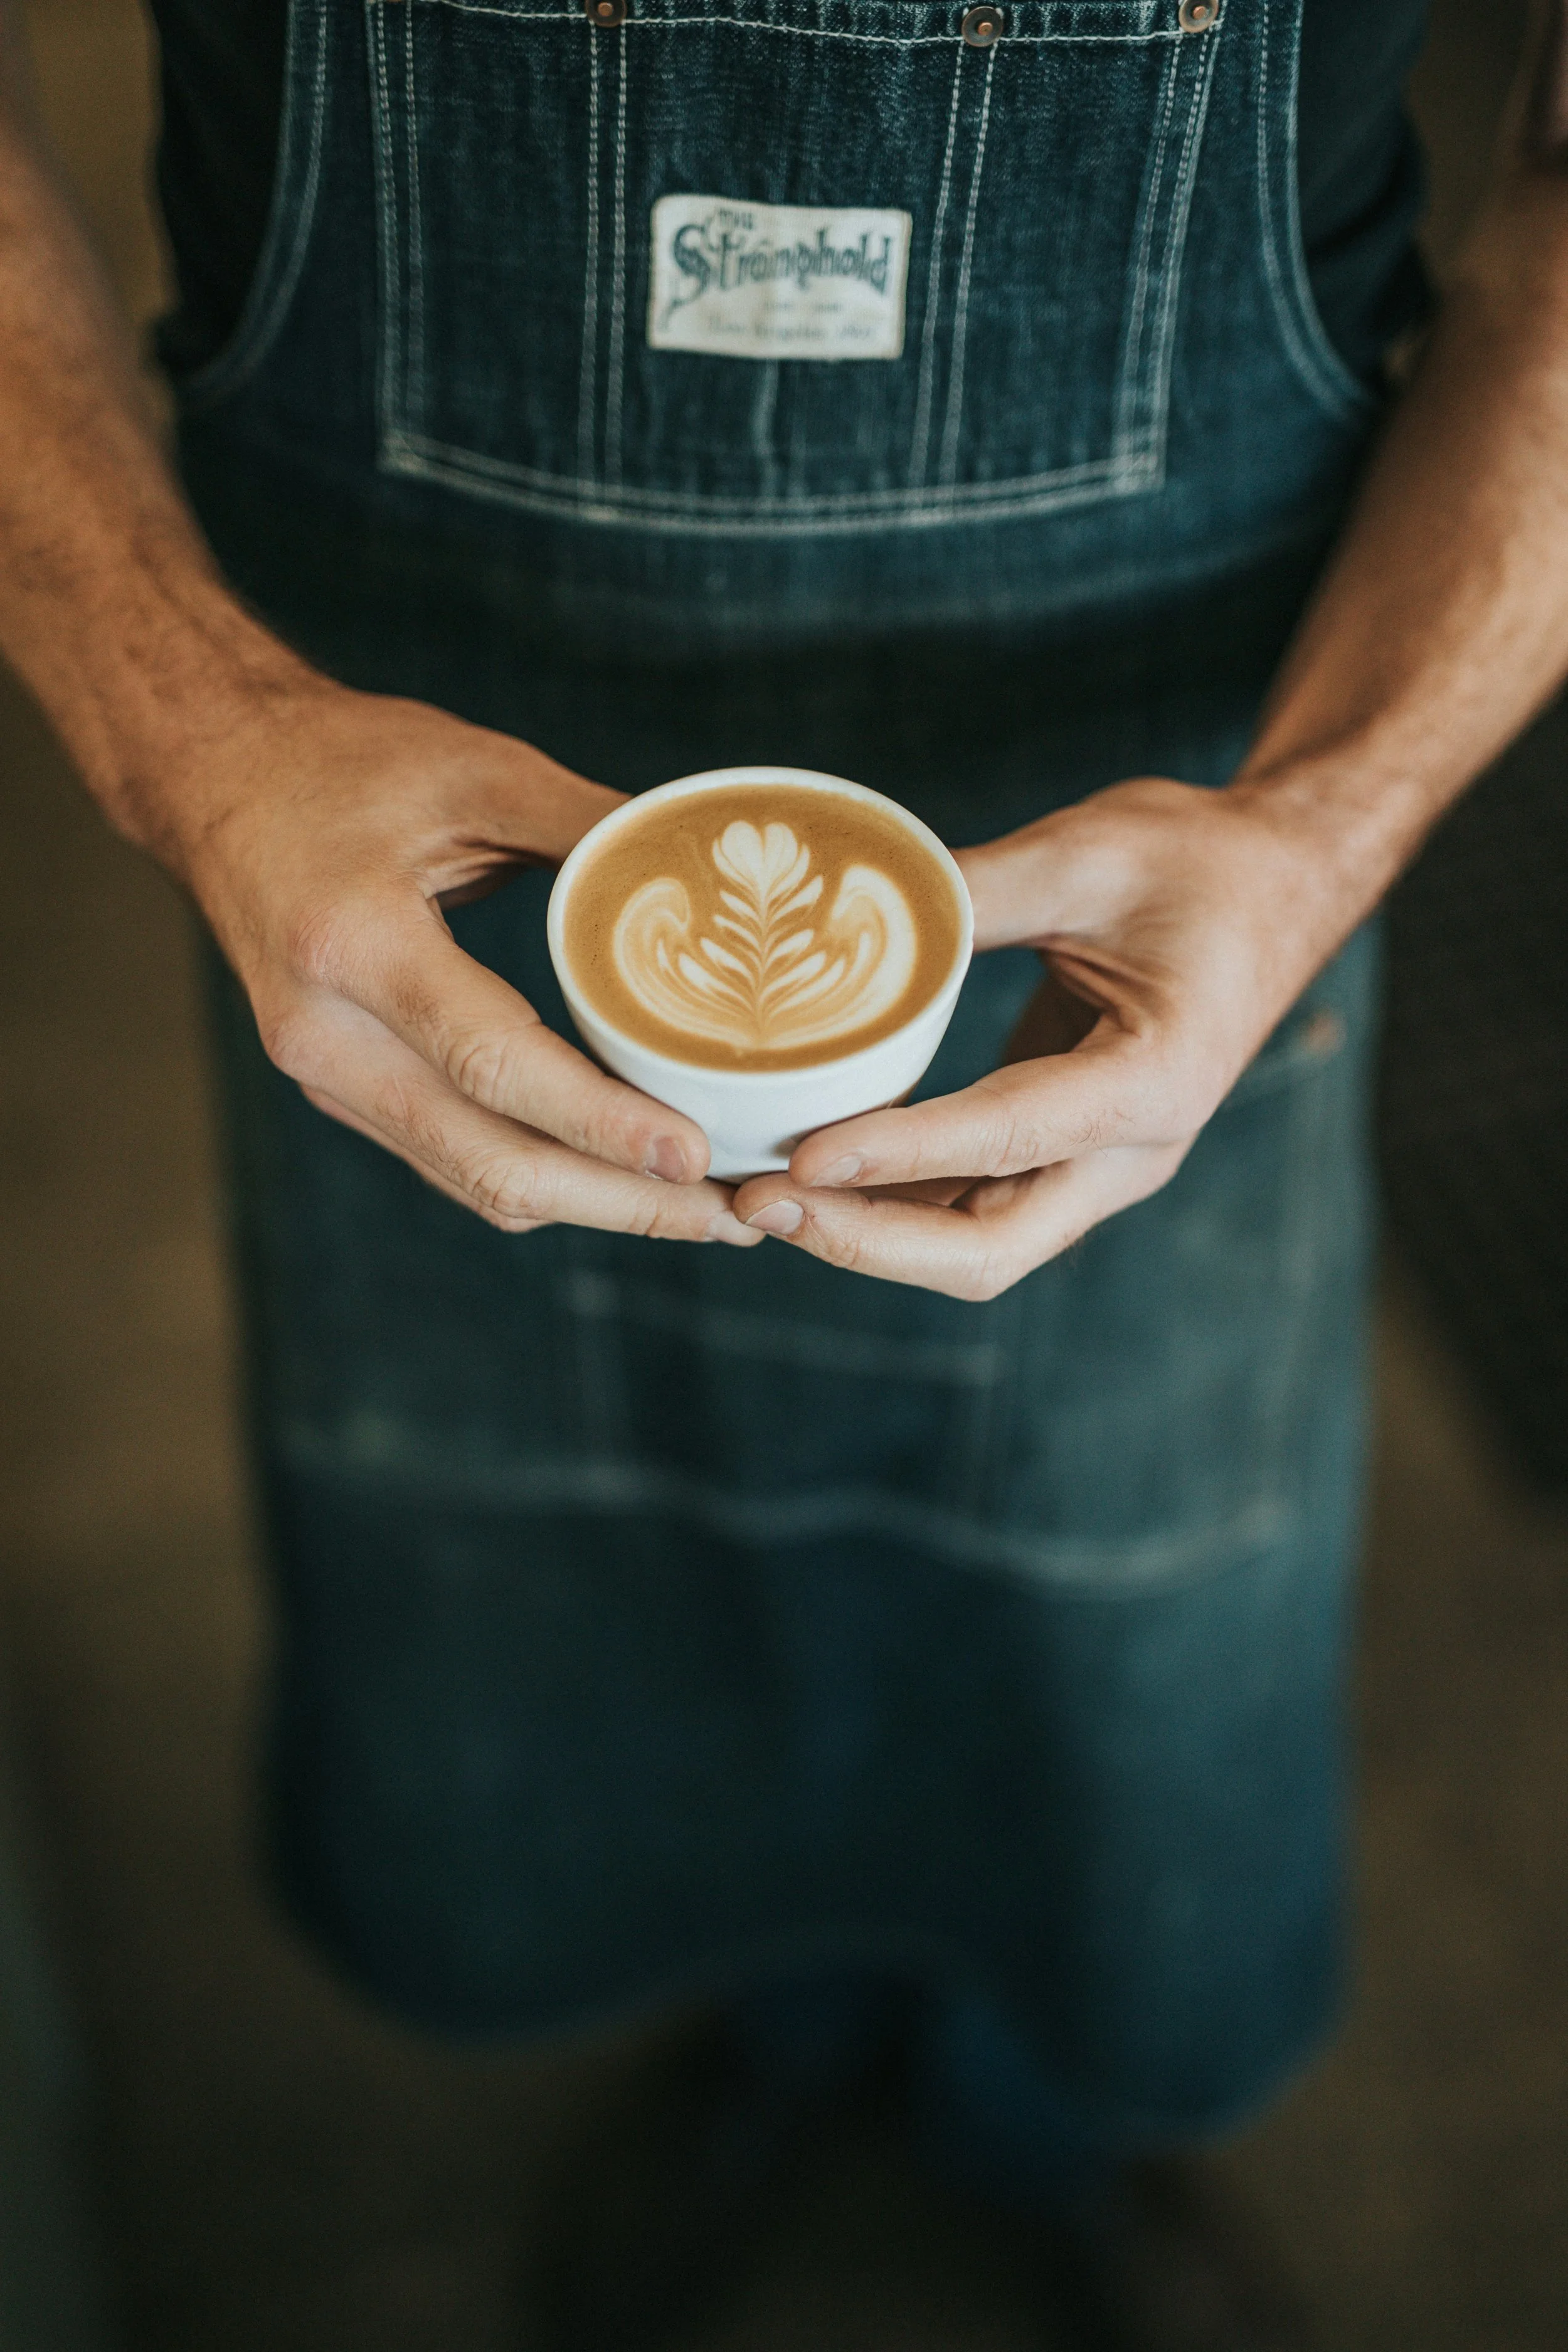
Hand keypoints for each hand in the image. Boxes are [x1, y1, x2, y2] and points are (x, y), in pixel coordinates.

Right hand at [146, 671, 759, 1244]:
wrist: (214, 780)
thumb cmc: (343, 761)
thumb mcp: (475, 768)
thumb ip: (592, 824)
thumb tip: (716, 872)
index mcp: (353, 944)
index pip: (492, 1063)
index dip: (599, 1123)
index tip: (695, 1156)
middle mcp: (326, 1035)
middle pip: (488, 1160)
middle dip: (620, 1202)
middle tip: (732, 1216)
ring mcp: (325, 1077)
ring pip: (474, 1180)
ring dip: (593, 1207)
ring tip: (702, 1211)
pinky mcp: (341, 1092)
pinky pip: (453, 1161)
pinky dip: (544, 1179)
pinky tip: (623, 1178)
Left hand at [733, 776, 1357, 1295]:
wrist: (1279, 885)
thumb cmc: (1200, 862)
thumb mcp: (1087, 851)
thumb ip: (972, 889)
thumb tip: (841, 911)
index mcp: (1155, 1081)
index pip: (1007, 1138)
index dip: (897, 1155)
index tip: (799, 1159)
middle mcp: (1132, 1152)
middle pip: (987, 1249)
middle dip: (866, 1239)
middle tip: (754, 1202)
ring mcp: (1100, 1165)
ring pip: (972, 1244)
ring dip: (865, 1232)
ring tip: (754, 1195)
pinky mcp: (1065, 1154)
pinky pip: (971, 1206)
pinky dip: (890, 1202)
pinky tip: (809, 1172)